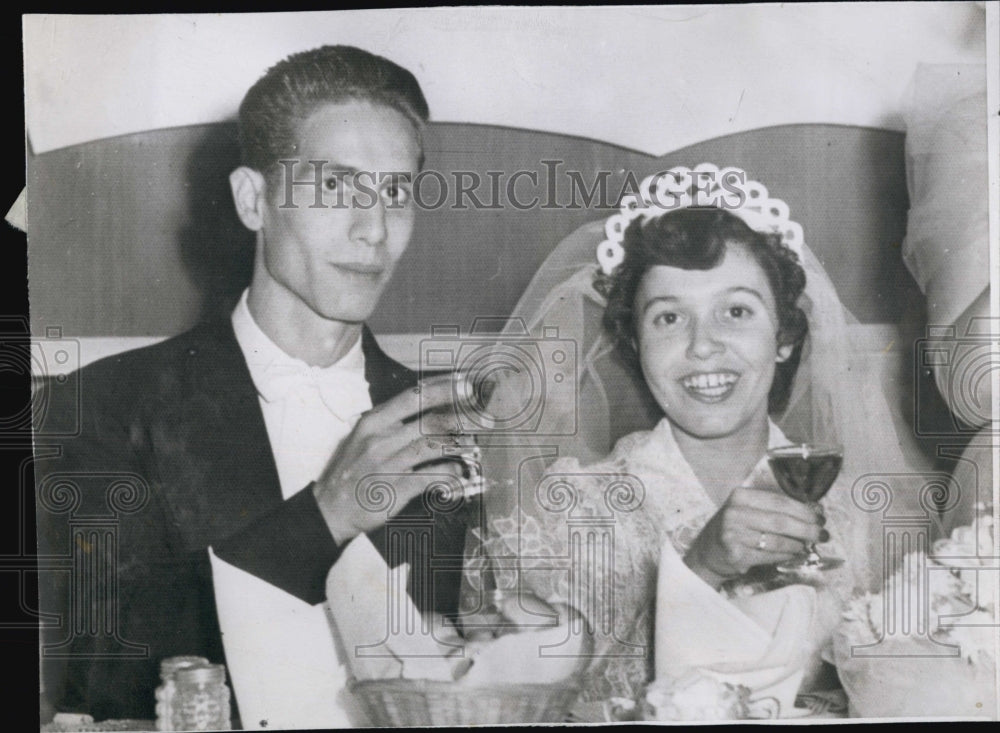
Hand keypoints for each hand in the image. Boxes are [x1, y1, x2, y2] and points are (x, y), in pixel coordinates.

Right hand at [312, 373, 474, 543]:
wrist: (330, 508)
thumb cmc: (351, 471)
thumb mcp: (362, 437)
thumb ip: (391, 422)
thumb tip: (428, 408)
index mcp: (375, 421)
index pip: (414, 396)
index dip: (444, 389)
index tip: (466, 385)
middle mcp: (382, 438)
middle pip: (431, 420)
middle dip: (463, 417)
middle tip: (485, 418)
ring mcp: (389, 463)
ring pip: (435, 446)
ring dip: (460, 446)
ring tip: (474, 447)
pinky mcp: (396, 488)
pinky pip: (432, 476)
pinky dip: (450, 475)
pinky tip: (460, 476)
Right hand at [683, 487, 827, 586]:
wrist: (707, 553)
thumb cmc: (733, 528)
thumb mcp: (746, 510)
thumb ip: (772, 508)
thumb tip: (810, 512)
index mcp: (740, 496)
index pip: (779, 501)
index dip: (803, 510)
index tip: (819, 517)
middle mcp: (735, 513)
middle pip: (781, 521)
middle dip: (806, 528)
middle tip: (822, 534)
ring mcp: (733, 534)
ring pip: (777, 540)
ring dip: (797, 544)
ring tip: (807, 546)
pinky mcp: (736, 554)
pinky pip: (769, 555)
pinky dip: (785, 555)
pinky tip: (793, 554)